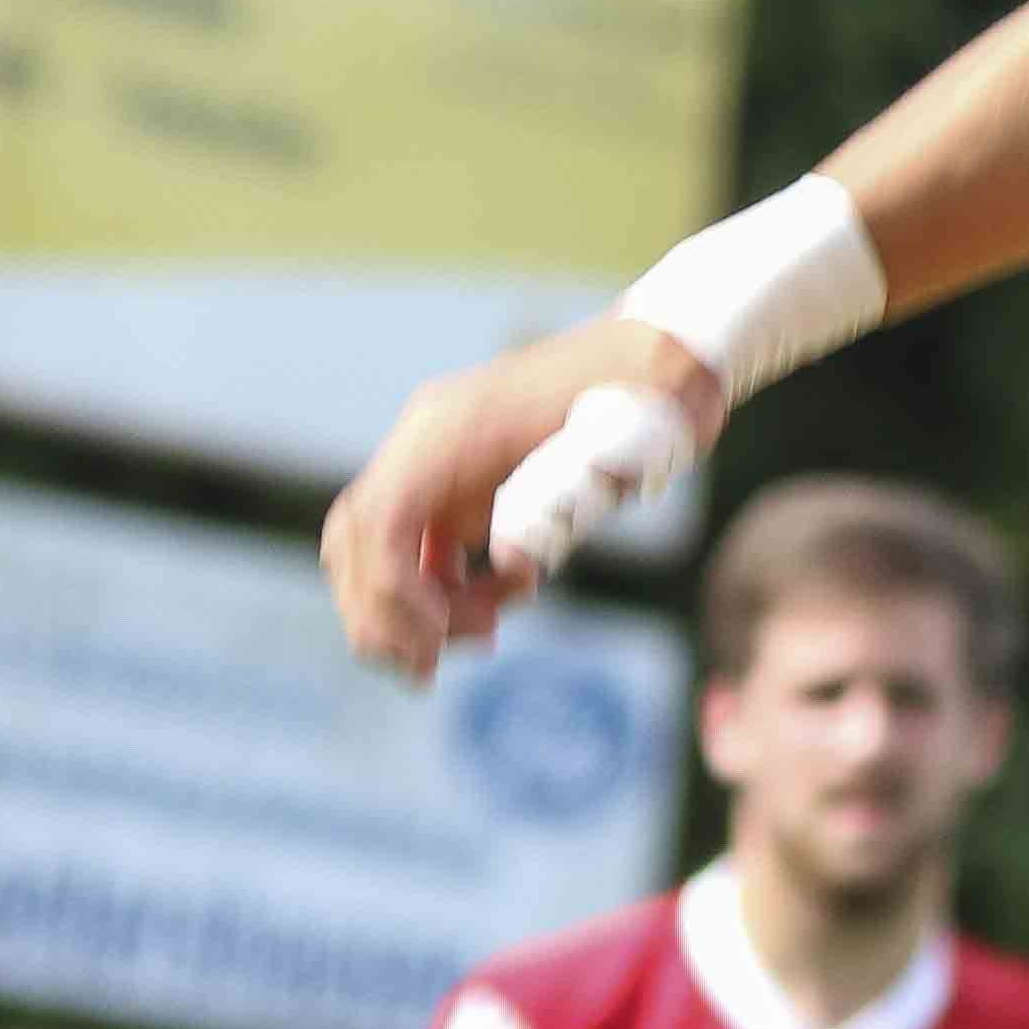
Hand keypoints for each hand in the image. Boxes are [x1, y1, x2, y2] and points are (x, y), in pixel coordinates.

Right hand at [320, 314, 726, 676]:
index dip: (392, 592)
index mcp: (452, 427)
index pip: (379, 520)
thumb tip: (509, 560)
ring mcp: (440, 456)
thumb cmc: (648, 401)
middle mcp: (430, 437)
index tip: (436, 642)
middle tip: (429, 670)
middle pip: (360, 539)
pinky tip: (494, 606)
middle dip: (386, 611)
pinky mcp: (462, 476)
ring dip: (411, 607)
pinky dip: (437, 586)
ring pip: (382, 546)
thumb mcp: (613, 456)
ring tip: (483, 635)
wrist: (667, 358)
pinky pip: (420, 541)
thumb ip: (556, 504)